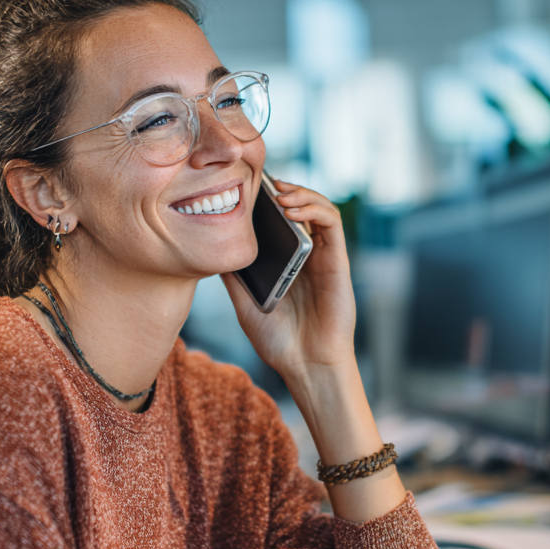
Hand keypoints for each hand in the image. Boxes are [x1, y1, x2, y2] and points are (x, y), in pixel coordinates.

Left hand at [223, 180, 404, 522]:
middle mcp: (307, 255)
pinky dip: (316, 208)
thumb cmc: (279, 341)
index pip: (280, 220)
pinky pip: (333, 224)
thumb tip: (211, 250)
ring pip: (320, 208)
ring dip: (301, 193)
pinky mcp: (338, 261)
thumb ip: (233, 278)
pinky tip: (293, 208)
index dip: (267, 199)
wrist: (306, 365)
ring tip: (279, 193)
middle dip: (283, 188)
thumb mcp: (244, 304)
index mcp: (286, 262)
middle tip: (263, 183)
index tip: (246, 188)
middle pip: (300, 207)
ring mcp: (324, 256)